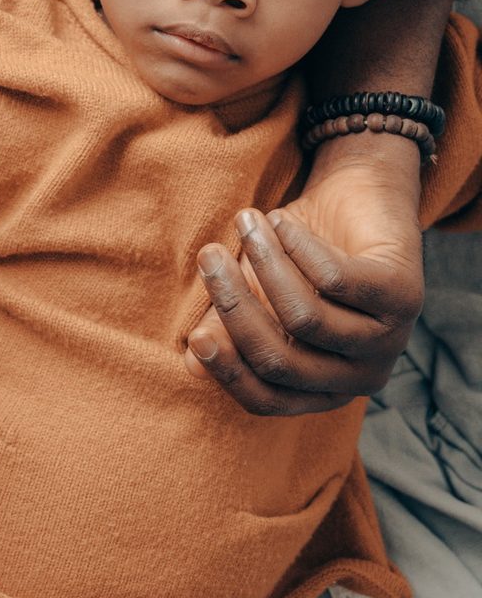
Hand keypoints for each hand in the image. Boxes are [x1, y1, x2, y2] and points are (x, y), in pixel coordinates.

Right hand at [184, 136, 424, 415]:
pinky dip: (297, 244)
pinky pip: (334, 280)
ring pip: (305, 319)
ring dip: (264, 262)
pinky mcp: (405, 298)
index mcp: (321, 387)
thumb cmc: (296, 253)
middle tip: (209, 254)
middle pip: (281, 360)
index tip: (193, 336)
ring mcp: (388, 340)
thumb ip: (225, 325)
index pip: (266, 398)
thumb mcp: (252, 289)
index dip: (227, 370)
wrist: (355, 198)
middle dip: (234, 306)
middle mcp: (359, 376)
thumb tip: (192, 361)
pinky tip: (282, 219)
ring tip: (246, 220)